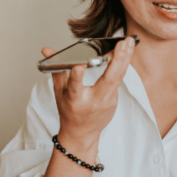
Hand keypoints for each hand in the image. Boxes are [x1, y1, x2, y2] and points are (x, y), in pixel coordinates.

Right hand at [43, 36, 136, 156]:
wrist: (82, 134)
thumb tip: (47, 50)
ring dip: (125, 58)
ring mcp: (107, 102)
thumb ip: (56, 69)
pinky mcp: (114, 100)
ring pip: (118, 78)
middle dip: (117, 60)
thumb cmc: (70, 112)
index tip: (79, 65)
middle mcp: (93, 101)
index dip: (77, 77)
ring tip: (129, 42)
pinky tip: (127, 52)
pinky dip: (123, 65)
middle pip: (108, 80)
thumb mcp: (59, 92)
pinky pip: (119, 80)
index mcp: (75, 100)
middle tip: (122, 43)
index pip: (75, 87)